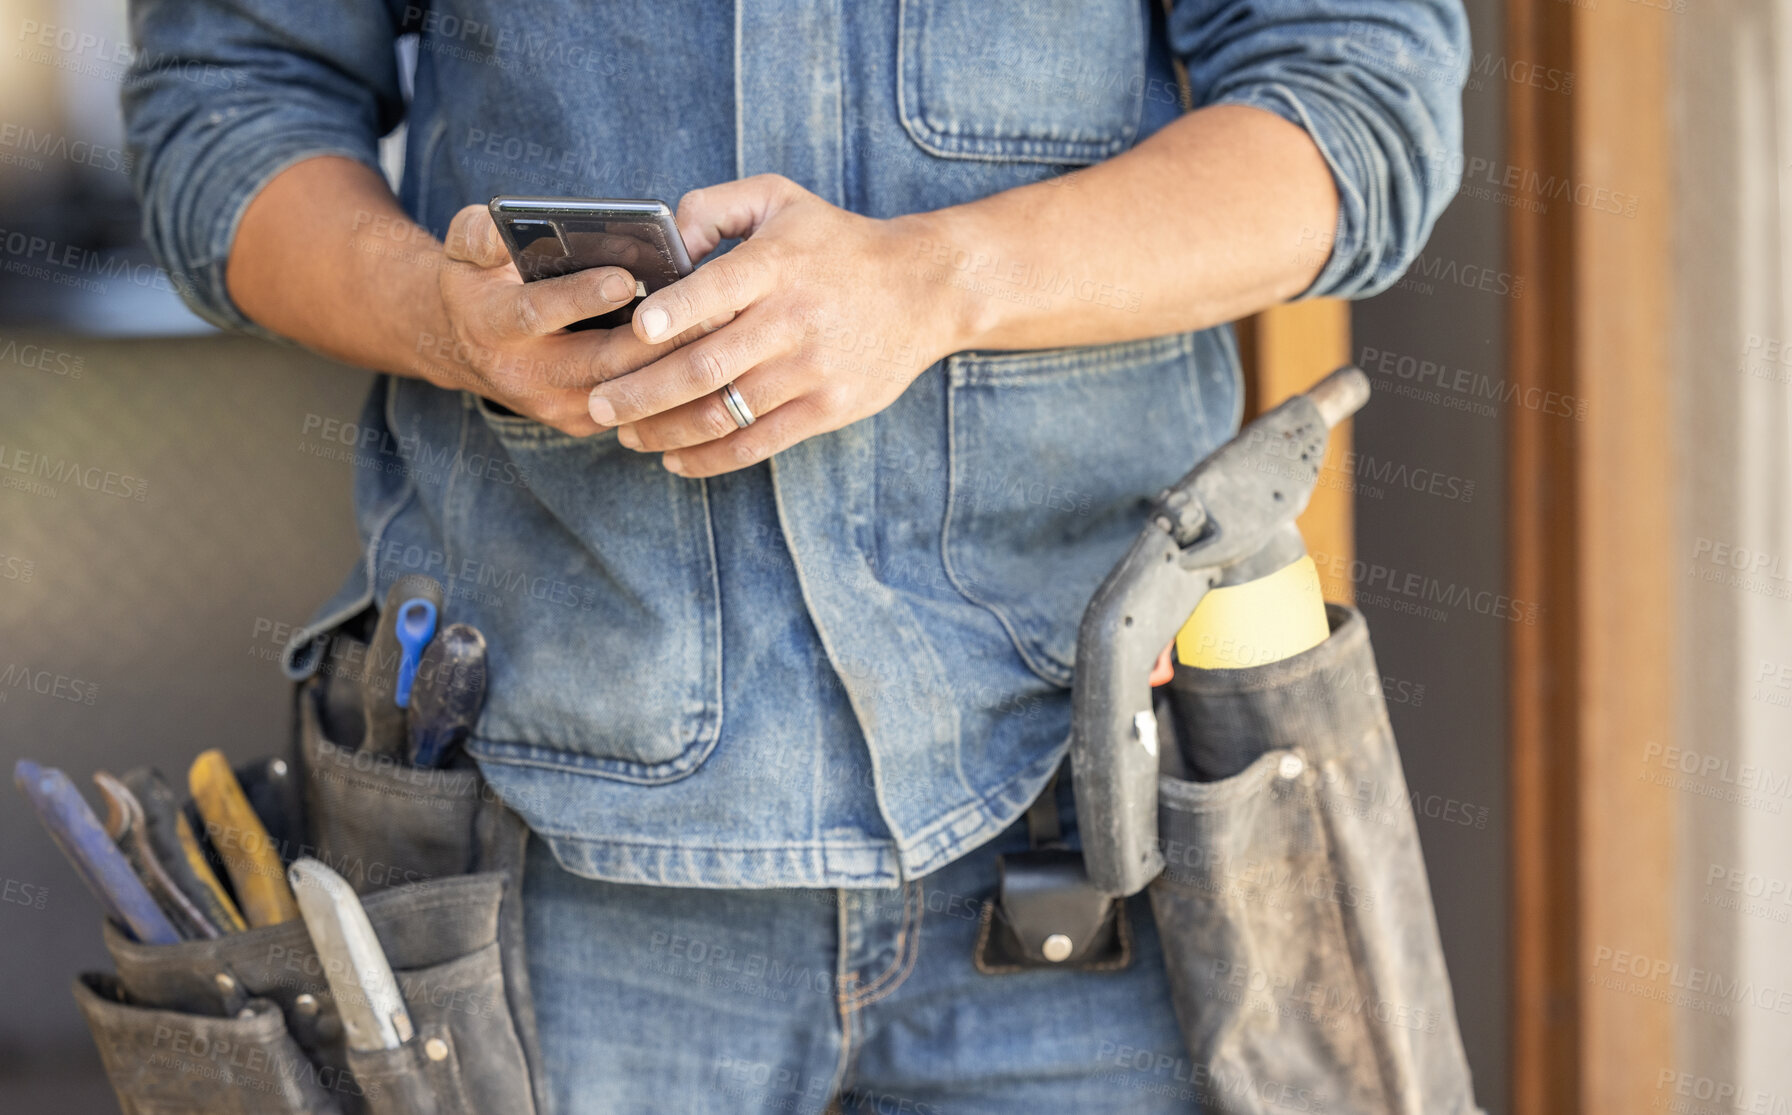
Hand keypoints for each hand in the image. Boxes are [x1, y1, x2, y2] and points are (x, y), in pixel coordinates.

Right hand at [428, 205, 706, 435]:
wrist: (465, 347)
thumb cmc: (477, 280)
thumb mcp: (462, 247)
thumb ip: (479, 234)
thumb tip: (507, 230)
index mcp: (491, 325)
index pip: (536, 313)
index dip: (580, 297)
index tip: (623, 277)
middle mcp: (523, 375)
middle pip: (600, 362)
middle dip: (655, 338)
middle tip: (708, 307)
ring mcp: (555, 407)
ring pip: (628, 389)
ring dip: (675, 362)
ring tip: (723, 326)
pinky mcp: (584, 422)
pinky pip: (637, 406)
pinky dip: (673, 381)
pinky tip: (712, 354)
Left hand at [587, 175, 961, 476]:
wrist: (923, 289)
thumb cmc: (836, 243)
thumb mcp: (779, 198)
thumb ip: (713, 206)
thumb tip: (663, 239)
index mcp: (776, 264)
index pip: (716, 291)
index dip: (673, 313)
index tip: (635, 330)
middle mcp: (794, 319)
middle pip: (706, 365)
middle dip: (642, 391)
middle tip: (598, 403)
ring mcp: (813, 369)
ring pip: (726, 410)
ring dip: (665, 430)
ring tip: (625, 434)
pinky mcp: (829, 408)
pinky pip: (759, 443)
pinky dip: (711, 458)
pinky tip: (674, 458)